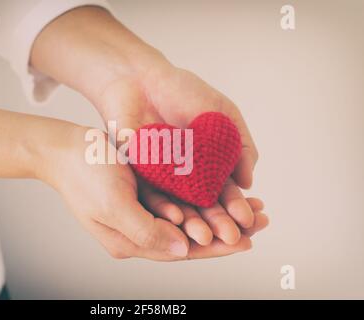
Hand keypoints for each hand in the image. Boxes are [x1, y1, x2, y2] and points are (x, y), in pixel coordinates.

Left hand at [31, 6, 267, 249]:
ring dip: (194, 223)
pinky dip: (165, 208)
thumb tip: (249, 182)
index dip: (236, 207)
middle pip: (204, 205)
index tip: (249, 221)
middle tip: (231, 238)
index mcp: (210, 164)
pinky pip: (153, 196)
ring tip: (206, 238)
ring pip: (181, 207)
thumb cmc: (185, 91)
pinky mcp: (141, 175)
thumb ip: (240, 146)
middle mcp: (188, 176)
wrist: (142, 78)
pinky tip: (177, 221)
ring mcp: (164, 178)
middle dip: (218, 222)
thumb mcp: (224, 115)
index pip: (225, 192)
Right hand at [36, 125, 264, 259]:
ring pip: (190, 218)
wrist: (63, 149)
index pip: (182, 251)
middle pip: (191, 236)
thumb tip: (183, 251)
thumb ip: (147, 232)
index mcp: (131, 241)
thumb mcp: (113, 206)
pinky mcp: (144, 192)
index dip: (217, 247)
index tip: (248, 241)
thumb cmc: (83, 175)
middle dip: (226, 229)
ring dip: (219, 213)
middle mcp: (140, 230)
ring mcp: (142, 211)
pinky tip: (222, 191)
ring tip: (250, 207)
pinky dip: (203, 197)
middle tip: (261, 221)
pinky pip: (180, 199)